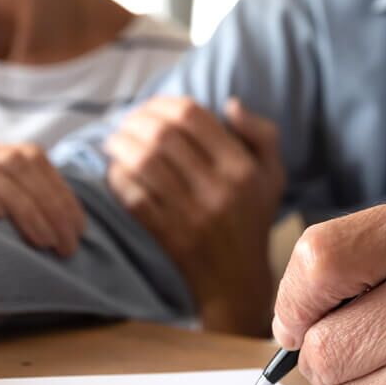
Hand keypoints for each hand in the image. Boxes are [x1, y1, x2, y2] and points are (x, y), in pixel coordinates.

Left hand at [105, 97, 282, 335]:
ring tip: (113, 142)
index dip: (163, 103)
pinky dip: (118, 179)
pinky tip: (115, 171)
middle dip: (135, 121)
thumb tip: (230, 103)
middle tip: (125, 122)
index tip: (150, 107)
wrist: (237, 281)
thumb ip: (261, 135)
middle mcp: (218, 189)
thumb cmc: (252, 220)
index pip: (193, 116)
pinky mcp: (169, 235)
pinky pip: (134, 197)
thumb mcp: (272, 176)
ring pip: (144, 163)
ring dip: (121, 146)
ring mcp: (192, 214)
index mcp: (241, 168)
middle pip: (163, 135)